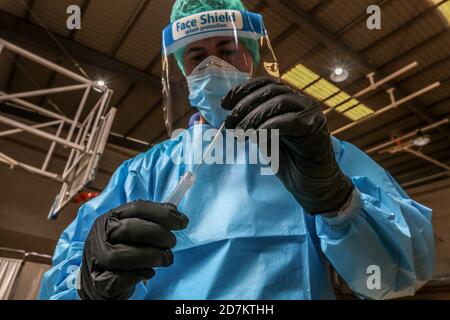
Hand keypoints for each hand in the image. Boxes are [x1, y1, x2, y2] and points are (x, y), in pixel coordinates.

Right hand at [78, 201, 188, 299]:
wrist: (98, 279)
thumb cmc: (121, 249)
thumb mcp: (132, 229)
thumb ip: (150, 219)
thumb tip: (173, 210)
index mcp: (111, 217)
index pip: (137, 207)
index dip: (162, 213)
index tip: (182, 222)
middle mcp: (100, 234)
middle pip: (129, 229)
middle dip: (158, 235)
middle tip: (172, 243)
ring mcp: (97, 258)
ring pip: (120, 255)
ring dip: (150, 256)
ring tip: (165, 259)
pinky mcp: (98, 281)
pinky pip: (117, 278)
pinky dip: (137, 275)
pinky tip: (149, 272)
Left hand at [222, 77, 352, 213]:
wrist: (310, 184)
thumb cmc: (288, 161)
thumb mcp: (263, 138)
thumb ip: (252, 124)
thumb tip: (230, 116)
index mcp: (288, 100)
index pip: (265, 84)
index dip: (243, 90)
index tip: (224, 103)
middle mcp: (301, 101)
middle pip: (270, 91)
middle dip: (245, 105)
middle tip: (230, 122)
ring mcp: (310, 111)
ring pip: (278, 103)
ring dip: (254, 117)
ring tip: (240, 133)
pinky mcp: (315, 126)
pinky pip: (289, 121)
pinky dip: (268, 127)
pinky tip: (255, 137)